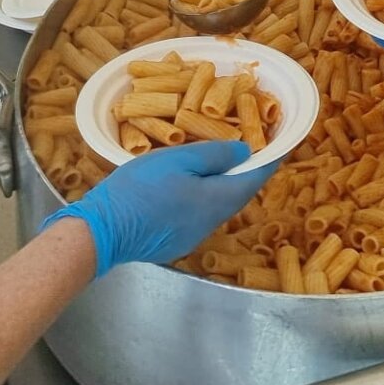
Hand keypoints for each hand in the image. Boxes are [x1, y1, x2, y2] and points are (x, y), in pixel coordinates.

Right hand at [46, 141, 278, 278]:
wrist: (103, 231)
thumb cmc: (140, 189)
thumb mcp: (178, 160)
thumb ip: (214, 155)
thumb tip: (246, 151)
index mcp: (217, 201)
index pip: (255, 179)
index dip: (270, 159)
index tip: (281, 143)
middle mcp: (211, 223)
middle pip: (236, 193)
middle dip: (244, 170)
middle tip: (246, 145)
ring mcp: (192, 236)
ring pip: (216, 204)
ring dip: (221, 183)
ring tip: (215, 160)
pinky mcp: (174, 241)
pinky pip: (198, 214)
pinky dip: (202, 195)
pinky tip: (187, 184)